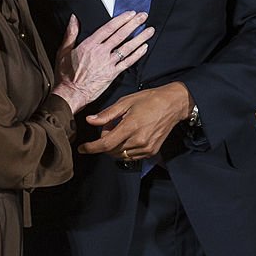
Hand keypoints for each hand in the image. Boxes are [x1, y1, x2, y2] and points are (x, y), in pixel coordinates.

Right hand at [52, 12, 153, 113]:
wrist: (70, 94)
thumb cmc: (66, 74)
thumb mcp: (63, 51)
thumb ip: (70, 33)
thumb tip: (74, 18)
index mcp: (89, 45)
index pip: (109, 28)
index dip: (121, 19)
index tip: (130, 13)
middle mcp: (101, 52)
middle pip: (121, 35)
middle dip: (134, 24)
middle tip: (144, 16)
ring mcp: (108, 63)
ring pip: (127, 48)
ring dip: (140, 38)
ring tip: (150, 30)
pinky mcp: (113, 74)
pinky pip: (128, 62)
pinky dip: (137, 55)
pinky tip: (144, 48)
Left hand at [78, 82, 192, 158]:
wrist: (173, 104)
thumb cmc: (150, 99)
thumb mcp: (126, 102)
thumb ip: (107, 114)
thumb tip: (90, 120)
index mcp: (131, 126)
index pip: (106, 144)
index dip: (91, 147)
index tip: (82, 148)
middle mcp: (139, 140)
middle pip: (111, 150)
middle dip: (105, 140)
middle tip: (111, 125)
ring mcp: (146, 148)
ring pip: (120, 155)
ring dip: (115, 146)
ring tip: (122, 129)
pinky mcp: (151, 152)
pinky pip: (130, 156)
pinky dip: (125, 149)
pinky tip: (130, 136)